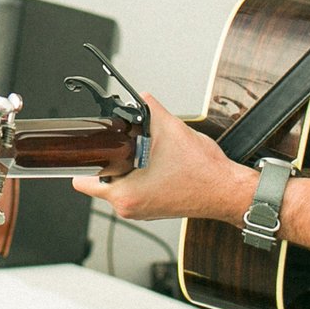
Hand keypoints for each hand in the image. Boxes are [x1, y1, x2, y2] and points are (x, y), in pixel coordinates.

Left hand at [74, 101, 251, 222]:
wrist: (227, 190)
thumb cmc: (202, 173)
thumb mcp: (171, 131)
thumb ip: (150, 110)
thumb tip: (142, 98)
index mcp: (125, 195)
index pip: (82, 182)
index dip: (84, 160)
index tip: (89, 148)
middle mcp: (130, 208)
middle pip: (102, 180)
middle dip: (111, 160)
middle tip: (125, 144)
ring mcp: (142, 211)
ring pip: (120, 184)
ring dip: (127, 167)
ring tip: (145, 153)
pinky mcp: (154, 209)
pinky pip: (136, 189)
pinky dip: (140, 175)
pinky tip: (156, 163)